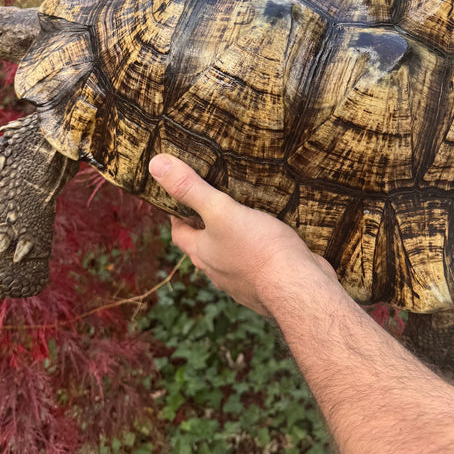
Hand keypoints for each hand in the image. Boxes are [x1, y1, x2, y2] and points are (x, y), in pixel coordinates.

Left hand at [149, 154, 336, 315]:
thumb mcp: (221, 211)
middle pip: (204, 245)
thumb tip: (156, 165)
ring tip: (245, 213)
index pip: (179, 233)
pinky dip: (260, 249)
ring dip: (234, 238)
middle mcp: (219, 270)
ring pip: (232, 255)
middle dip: (207, 225)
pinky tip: (272, 235)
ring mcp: (244, 280)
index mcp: (203, 253)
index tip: (181, 197)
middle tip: (215, 199)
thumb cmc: (258, 250)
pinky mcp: (269, 281)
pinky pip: (258, 262)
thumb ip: (191, 189)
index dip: (177, 215)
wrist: (298, 287)